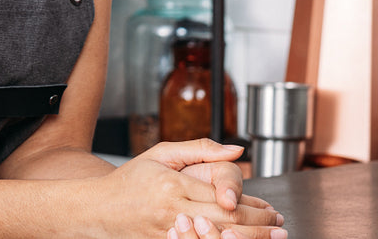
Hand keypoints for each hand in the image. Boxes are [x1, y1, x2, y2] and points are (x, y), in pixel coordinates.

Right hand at [82, 141, 283, 238]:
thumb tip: (237, 150)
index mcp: (173, 185)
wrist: (98, 208)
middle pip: (224, 223)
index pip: (223, 199)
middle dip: (257, 226)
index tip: (272, 209)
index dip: (253, 207)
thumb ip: (201, 149)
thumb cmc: (130, 180)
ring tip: (268, 238)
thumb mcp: (162, 154)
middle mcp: (171, 211)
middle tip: (279, 227)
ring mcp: (167, 232)